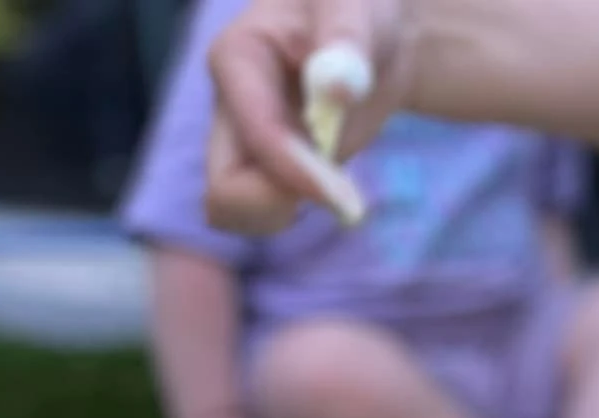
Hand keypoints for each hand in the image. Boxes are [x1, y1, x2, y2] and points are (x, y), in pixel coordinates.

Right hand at [207, 0, 414, 232]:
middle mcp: (229, 108)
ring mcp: (242, 144)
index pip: (254, 134)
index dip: (294, 171)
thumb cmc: (359, 9)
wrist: (374, 40)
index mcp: (238, 58)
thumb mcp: (355, 7)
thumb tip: (337, 87)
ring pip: (239, 212)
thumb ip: (347, 40)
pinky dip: (298, 213)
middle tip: (342, 198)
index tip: (345, 196)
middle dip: (276, 205)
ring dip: (289, 213)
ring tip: (341, 184)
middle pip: (224, 191)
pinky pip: (265, 215)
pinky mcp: (264, 172)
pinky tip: (335, 186)